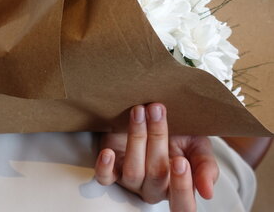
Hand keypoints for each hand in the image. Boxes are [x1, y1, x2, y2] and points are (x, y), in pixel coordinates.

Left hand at [94, 104, 218, 210]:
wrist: (153, 117)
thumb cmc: (178, 135)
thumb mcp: (198, 146)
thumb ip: (206, 166)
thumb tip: (207, 191)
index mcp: (178, 187)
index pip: (183, 205)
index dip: (181, 187)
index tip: (180, 160)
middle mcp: (154, 188)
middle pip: (156, 175)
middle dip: (157, 140)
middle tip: (157, 112)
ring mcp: (131, 180)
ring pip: (133, 171)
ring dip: (136, 138)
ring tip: (139, 112)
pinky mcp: (112, 169)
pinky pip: (105, 177)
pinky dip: (105, 167)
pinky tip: (108, 153)